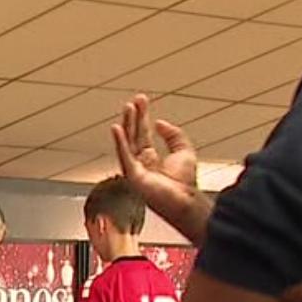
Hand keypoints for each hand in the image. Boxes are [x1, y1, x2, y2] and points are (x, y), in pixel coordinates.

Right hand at [111, 94, 207, 238]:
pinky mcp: (132, 175)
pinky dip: (119, 142)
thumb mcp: (184, 150)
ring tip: (128, 108)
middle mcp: (141, 162)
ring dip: (127, 124)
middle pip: (135, 135)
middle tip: (134, 101)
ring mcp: (135, 169)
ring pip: (128, 142)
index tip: (141, 101)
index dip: (143, 116)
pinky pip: (124, 155)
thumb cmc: (185, 183)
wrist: (185, 200)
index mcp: (151, 158)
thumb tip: (159, 123)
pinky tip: (117, 128)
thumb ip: (173, 135)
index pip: (143, 133)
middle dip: (134, 117)